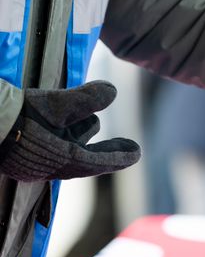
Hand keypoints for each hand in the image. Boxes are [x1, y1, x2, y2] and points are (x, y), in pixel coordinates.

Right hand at [0, 81, 140, 181]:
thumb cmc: (15, 116)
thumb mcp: (53, 104)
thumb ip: (84, 99)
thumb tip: (113, 91)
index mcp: (60, 160)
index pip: (97, 161)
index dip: (119, 157)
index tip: (137, 153)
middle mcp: (48, 165)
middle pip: (83, 156)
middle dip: (105, 150)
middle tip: (129, 145)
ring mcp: (33, 161)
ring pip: (66, 148)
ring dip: (81, 135)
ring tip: (95, 122)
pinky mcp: (21, 152)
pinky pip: (49, 145)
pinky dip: (62, 133)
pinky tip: (64, 123)